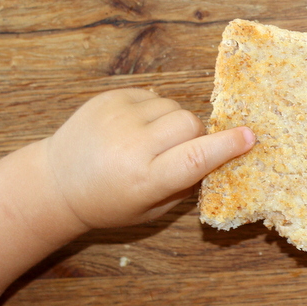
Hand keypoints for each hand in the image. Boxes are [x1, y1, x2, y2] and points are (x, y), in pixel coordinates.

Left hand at [45, 89, 254, 228]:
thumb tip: (220, 156)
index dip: (227, 146)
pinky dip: (153, 112)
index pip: (196, 157)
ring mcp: (117, 117)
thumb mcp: (151, 209)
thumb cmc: (110, 202)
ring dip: (173, 122)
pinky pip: (152, 96)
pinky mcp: (109, 98)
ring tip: (150, 140)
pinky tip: (134, 128)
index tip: (250, 136)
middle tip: (182, 150)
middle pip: (190, 123)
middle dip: (197, 134)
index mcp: (145, 179)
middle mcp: (132, 146)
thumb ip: (186, 184)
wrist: (56, 182)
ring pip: (173, 106)